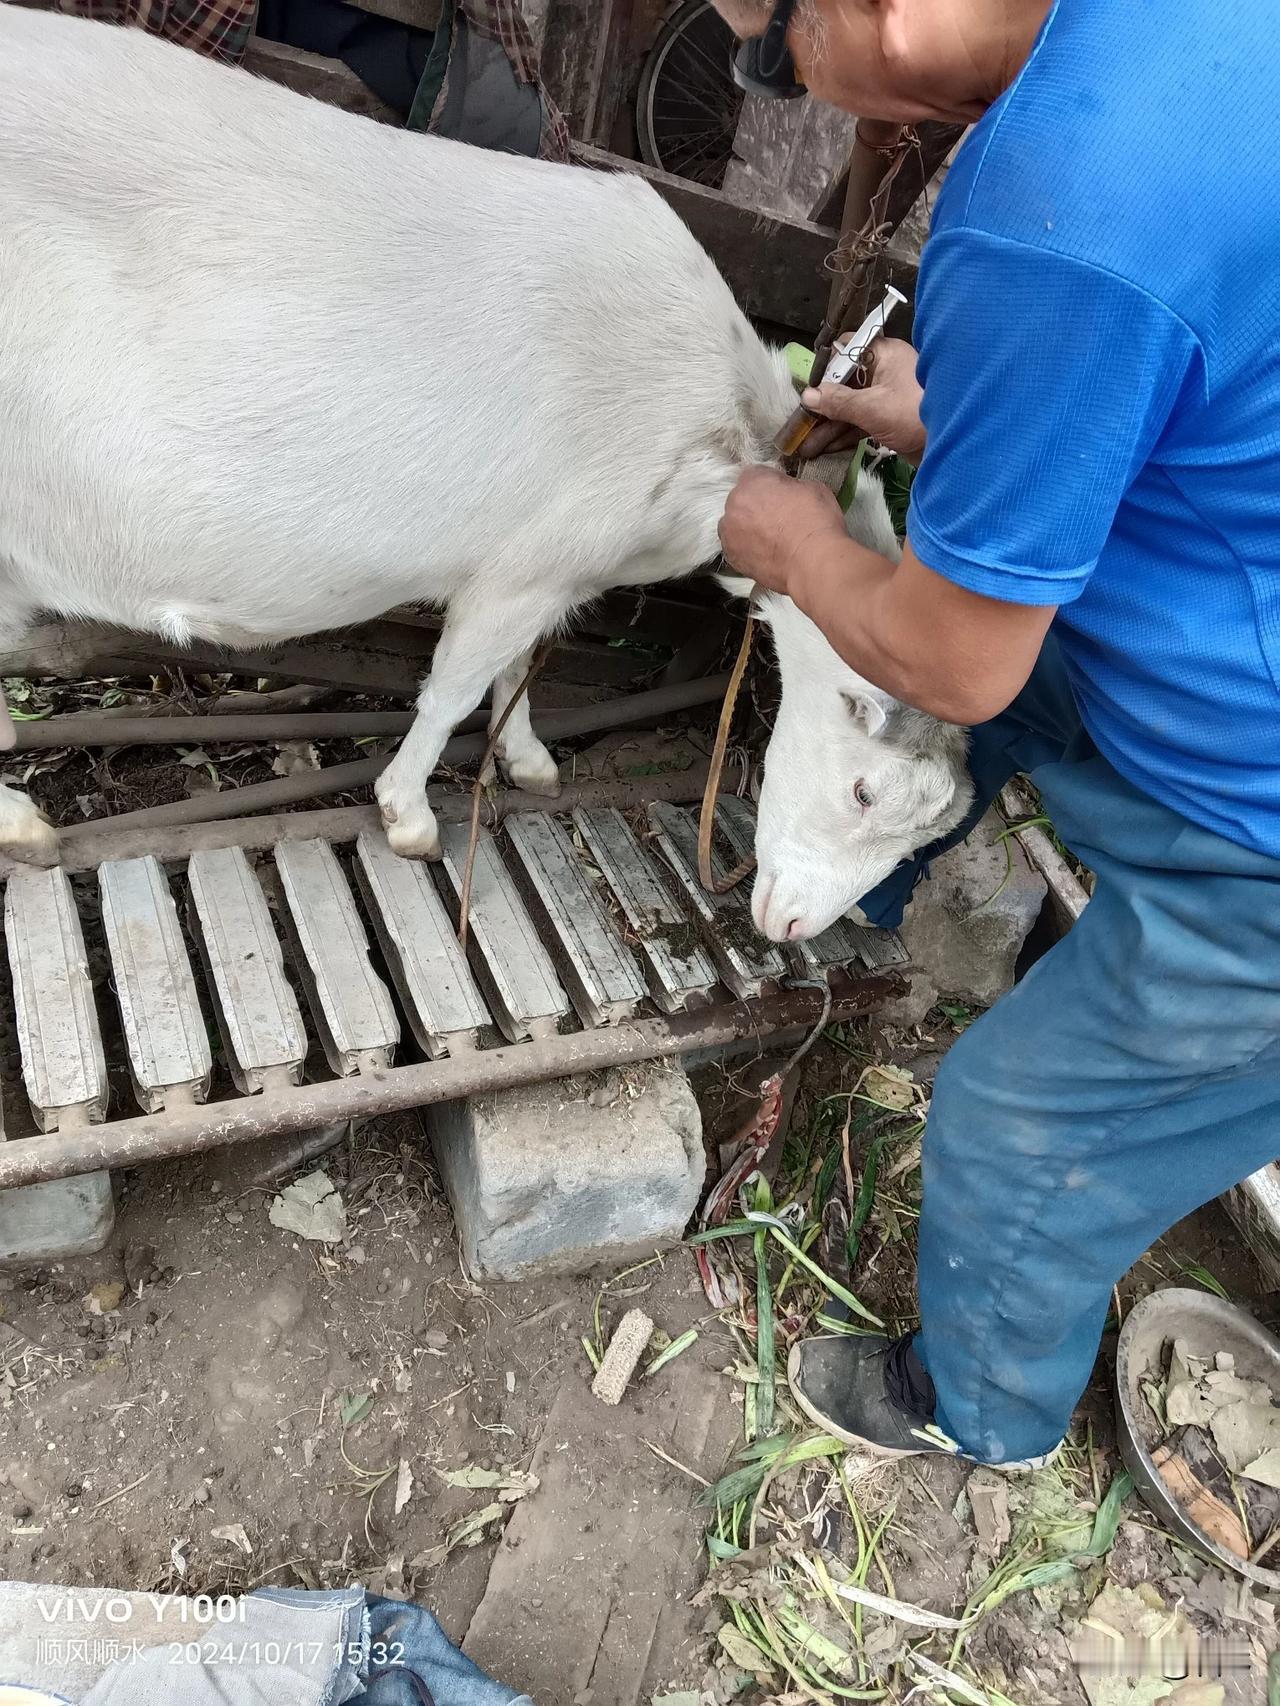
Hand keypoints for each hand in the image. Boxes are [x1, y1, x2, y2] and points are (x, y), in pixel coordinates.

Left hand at [718, 464, 847, 596]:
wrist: (813, 562)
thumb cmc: (816, 521)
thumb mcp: (812, 488)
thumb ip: (790, 486)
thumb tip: (787, 492)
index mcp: (752, 481)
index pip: (755, 475)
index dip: (770, 485)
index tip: (782, 495)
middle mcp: (734, 505)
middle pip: (741, 500)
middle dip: (756, 506)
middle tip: (778, 519)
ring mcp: (729, 533)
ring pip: (735, 525)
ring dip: (748, 528)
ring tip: (771, 540)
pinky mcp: (732, 558)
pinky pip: (737, 548)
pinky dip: (748, 549)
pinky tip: (766, 554)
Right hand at [796, 337, 926, 463]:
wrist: (954, 447)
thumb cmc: (916, 415)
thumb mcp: (872, 408)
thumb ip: (839, 402)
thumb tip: (809, 396)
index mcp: (884, 355)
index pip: (847, 350)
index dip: (826, 367)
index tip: (808, 387)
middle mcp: (884, 371)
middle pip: (844, 383)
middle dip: (822, 406)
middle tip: (800, 425)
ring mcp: (886, 396)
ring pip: (850, 406)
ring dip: (829, 426)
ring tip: (806, 447)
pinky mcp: (889, 419)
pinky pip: (860, 422)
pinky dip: (843, 434)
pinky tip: (824, 448)